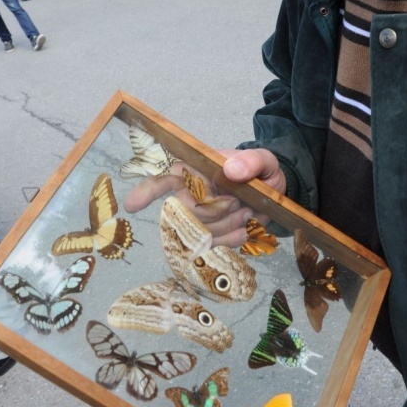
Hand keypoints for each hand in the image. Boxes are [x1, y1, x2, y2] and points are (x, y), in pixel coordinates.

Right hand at [122, 147, 285, 248]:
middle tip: (240, 204)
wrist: (274, 192)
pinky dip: (231, 240)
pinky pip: (213, 246)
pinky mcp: (212, 235)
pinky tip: (244, 231)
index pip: (167, 177)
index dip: (148, 189)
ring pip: (202, 232)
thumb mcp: (264, 160)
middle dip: (216, 213)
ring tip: (247, 214)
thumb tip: (230, 170)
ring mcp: (202, 217)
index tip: (131, 204)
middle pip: (188, 213)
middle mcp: (193, 194)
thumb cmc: (261, 171)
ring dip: (227, 226)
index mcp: (199, 170)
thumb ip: (251, 161)